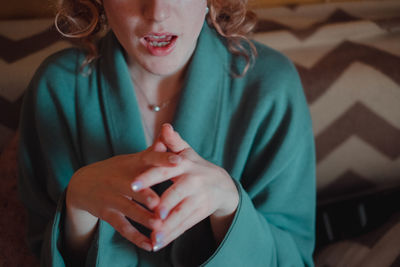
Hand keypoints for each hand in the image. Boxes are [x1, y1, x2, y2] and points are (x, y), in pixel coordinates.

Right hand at [66, 141, 181, 250]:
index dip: (163, 160)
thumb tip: (169, 133)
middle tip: (164, 202)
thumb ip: (152, 151)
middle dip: (149, 195)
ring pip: (130, 209)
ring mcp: (112, 198)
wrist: (82, 184)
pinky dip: (136, 237)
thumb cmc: (117, 170)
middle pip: (137, 187)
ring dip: (145, 218)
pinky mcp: (107, 214)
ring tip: (160, 226)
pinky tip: (150, 246)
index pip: (148, 159)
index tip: (179, 162)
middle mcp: (120, 180)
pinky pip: (122, 227)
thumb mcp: (132, 159)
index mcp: (131, 164)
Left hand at [131, 124, 238, 250]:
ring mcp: (199, 198)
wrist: (223, 185)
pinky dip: (172, 235)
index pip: (165, 169)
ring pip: (182, 214)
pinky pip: (185, 225)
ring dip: (168, 227)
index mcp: (185, 165)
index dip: (150, 176)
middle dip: (165, 204)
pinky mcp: (201, 212)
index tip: (133, 185)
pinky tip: (158, 243)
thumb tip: (164, 127)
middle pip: (177, 194)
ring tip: (153, 238)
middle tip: (152, 214)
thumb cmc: (197, 167)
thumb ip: (173, 142)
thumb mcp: (187, 152)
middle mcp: (193, 181)